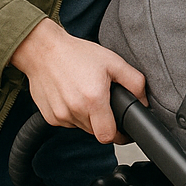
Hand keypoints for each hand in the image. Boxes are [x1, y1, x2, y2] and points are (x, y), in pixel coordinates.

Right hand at [9, 18, 146, 143]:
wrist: (41, 50)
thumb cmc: (75, 54)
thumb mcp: (113, 62)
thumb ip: (134, 83)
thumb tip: (144, 102)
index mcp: (93, 100)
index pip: (108, 136)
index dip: (118, 135)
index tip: (121, 129)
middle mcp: (75, 111)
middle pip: (96, 132)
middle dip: (103, 121)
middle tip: (102, 100)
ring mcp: (60, 115)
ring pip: (82, 127)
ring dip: (87, 117)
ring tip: (85, 94)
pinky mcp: (50, 116)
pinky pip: (68, 122)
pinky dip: (73, 114)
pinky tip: (72, 96)